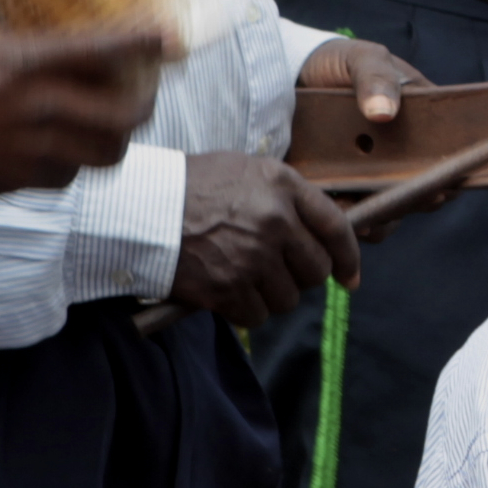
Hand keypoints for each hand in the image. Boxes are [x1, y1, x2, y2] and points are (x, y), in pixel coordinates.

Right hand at [0, 0, 162, 206]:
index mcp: (29, 63)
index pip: (109, 49)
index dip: (148, 42)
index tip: (172, 37)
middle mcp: (43, 108)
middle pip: (126, 112)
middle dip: (144, 102)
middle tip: (144, 90)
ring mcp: (37, 149)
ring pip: (107, 152)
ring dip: (117, 138)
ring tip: (114, 123)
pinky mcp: (23, 181)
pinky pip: (70, 177)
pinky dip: (77, 164)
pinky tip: (70, 149)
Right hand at [170, 154, 358, 328]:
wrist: (138, 208)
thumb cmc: (192, 185)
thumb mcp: (248, 170)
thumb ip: (287, 196)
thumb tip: (319, 231)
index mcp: (284, 187)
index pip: (336, 229)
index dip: (348, 258)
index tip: (349, 277)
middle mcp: (275, 222)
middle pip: (315, 270)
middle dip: (303, 276)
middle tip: (281, 272)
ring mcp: (251, 257)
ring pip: (288, 298)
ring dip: (274, 296)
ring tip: (249, 279)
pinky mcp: (226, 288)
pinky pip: (256, 316)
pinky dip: (247, 311)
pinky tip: (231, 294)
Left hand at [294, 37, 435, 234]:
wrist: (284, 75)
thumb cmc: (333, 62)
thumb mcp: (360, 58)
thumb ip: (376, 78)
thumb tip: (384, 113)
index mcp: (419, 123)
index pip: (445, 154)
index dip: (448, 173)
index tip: (440, 187)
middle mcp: (400, 155)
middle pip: (420, 189)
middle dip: (411, 202)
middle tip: (396, 203)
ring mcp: (369, 175)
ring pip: (388, 208)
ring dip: (380, 217)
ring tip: (358, 215)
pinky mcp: (339, 189)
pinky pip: (352, 212)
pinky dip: (349, 218)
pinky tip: (336, 213)